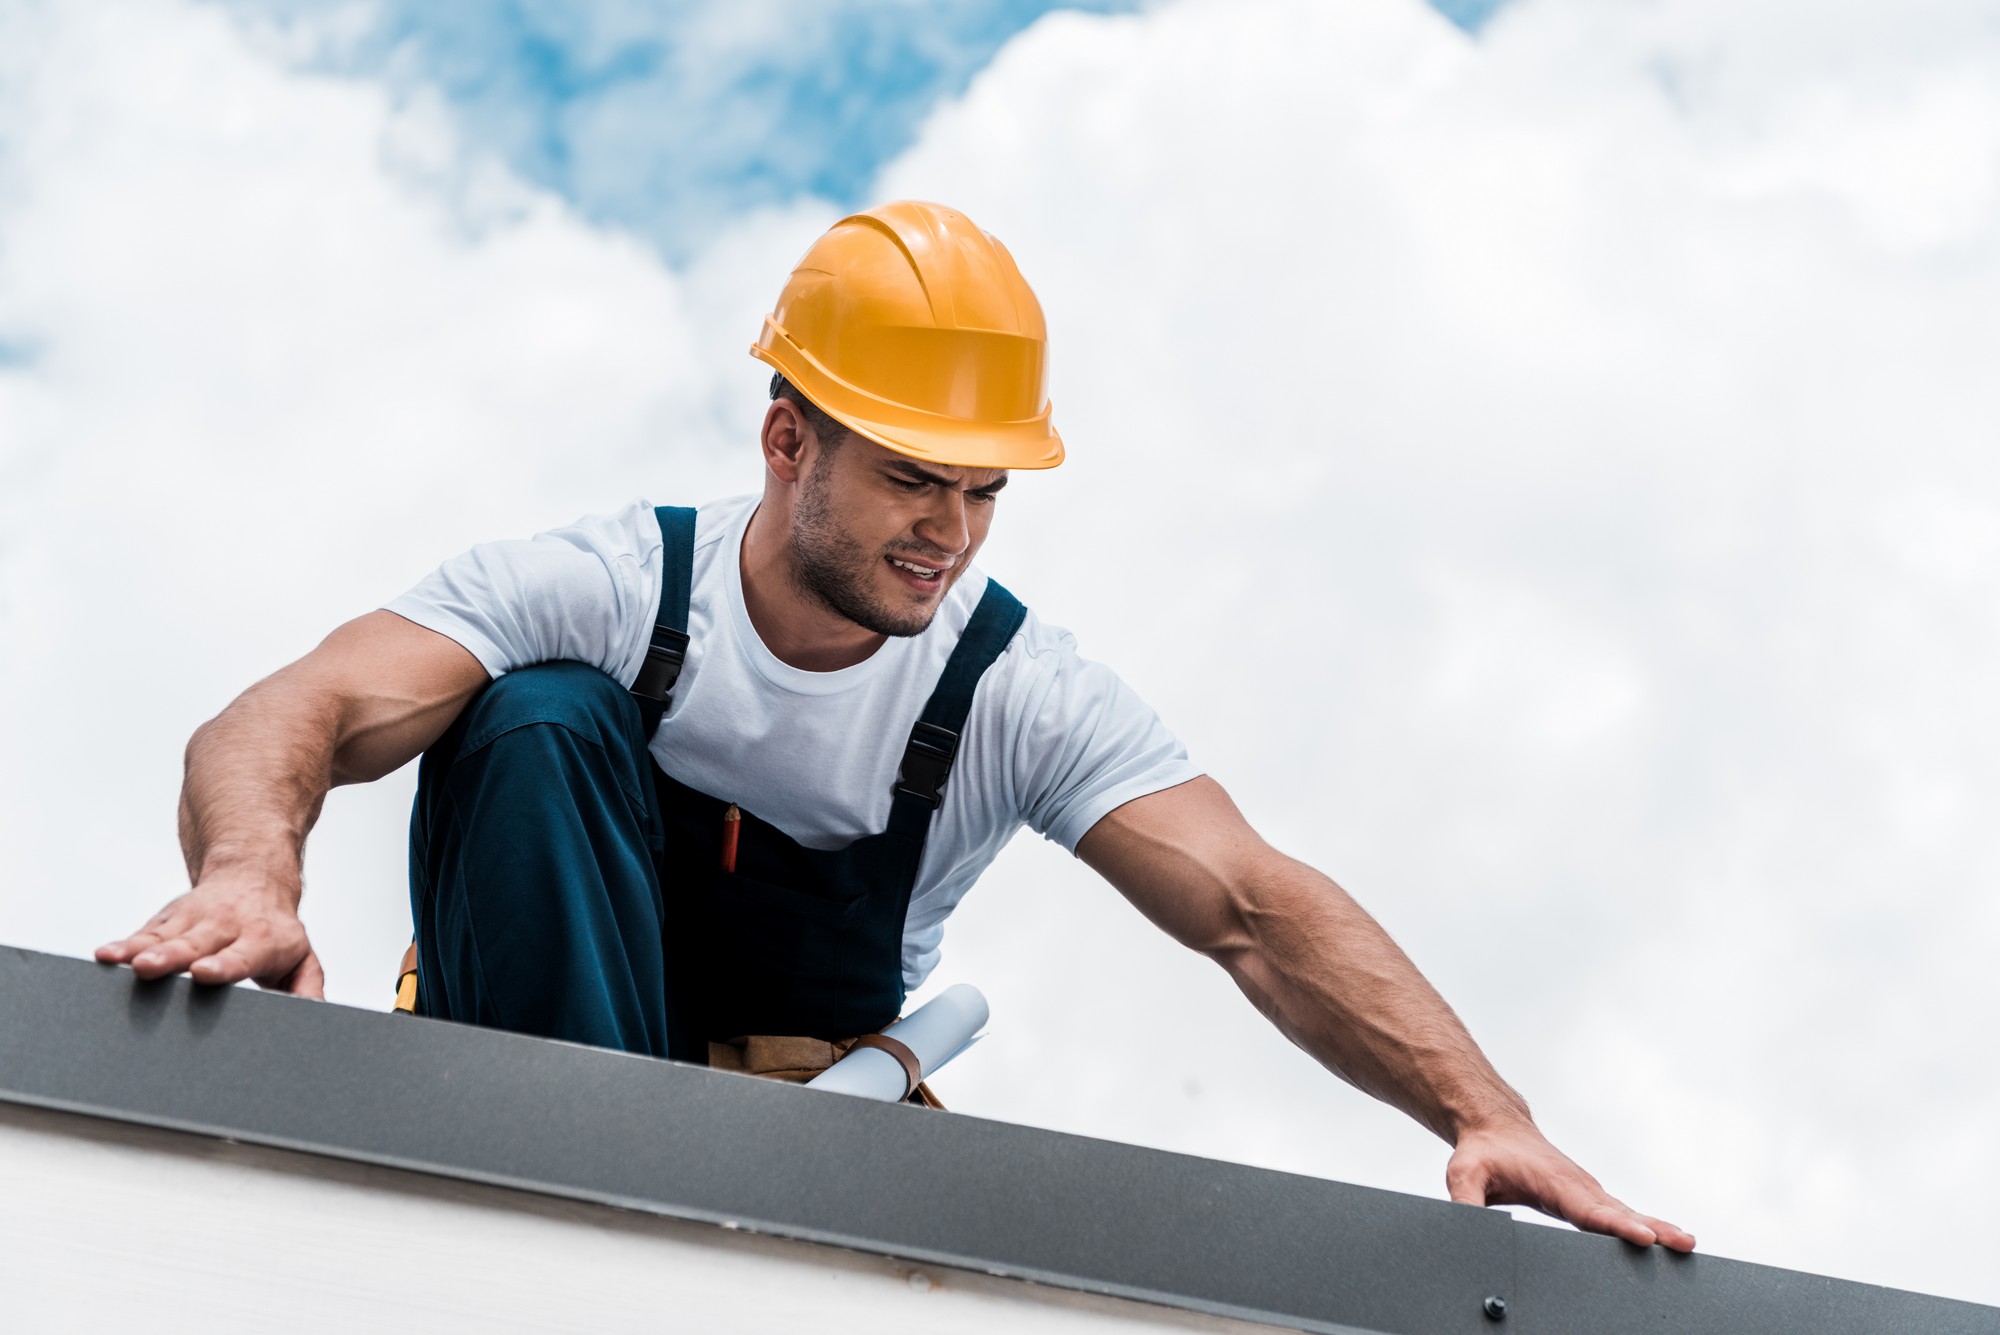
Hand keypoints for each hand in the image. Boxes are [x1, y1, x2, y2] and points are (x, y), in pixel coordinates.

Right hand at [96, 869, 324, 998]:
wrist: (254, 876)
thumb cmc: (275, 929)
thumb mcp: (301, 957)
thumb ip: (306, 988)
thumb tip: (314, 1018)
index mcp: (261, 941)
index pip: (242, 956)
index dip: (224, 964)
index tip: (206, 972)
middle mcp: (225, 928)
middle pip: (196, 945)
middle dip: (174, 957)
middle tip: (152, 967)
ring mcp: (193, 923)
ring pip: (165, 938)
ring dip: (143, 951)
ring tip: (124, 963)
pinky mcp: (167, 922)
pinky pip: (143, 935)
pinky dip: (124, 945)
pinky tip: (106, 955)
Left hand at [1447, 1118, 1695, 1251]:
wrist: (1493, 1126)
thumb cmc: (1481, 1151)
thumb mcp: (1463, 1175)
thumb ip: (1465, 1202)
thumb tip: (1465, 1228)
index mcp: (1553, 1183)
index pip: (1588, 1209)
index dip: (1616, 1225)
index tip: (1643, 1236)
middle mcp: (1577, 1185)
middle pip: (1618, 1212)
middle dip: (1652, 1229)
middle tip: (1683, 1244)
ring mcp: (1586, 1190)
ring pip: (1626, 1211)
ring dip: (1657, 1227)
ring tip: (1687, 1245)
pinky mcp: (1587, 1195)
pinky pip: (1621, 1212)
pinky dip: (1646, 1224)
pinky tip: (1667, 1240)